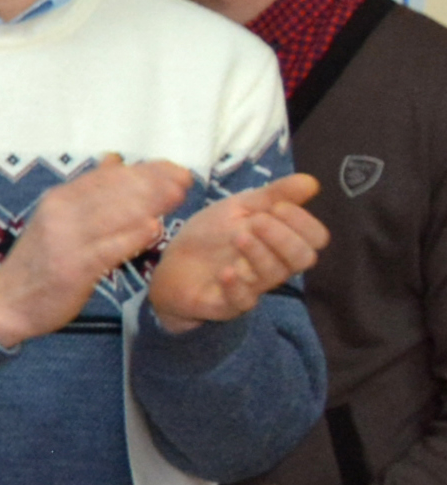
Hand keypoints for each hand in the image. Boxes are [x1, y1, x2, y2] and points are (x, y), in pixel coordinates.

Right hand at [0, 158, 191, 348]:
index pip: (106, 176)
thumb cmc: (39, 260)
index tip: (174, 167)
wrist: (6, 302)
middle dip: (153, 182)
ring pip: (113, 215)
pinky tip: (154, 229)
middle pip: (113, 191)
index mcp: (58, 199)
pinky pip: (107, 249)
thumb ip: (87, 190)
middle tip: (185, 179)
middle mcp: (60, 214)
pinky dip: (132, 237)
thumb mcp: (56, 217)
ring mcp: (65, 241)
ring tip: (178, 196)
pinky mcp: (72, 269)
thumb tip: (115, 160)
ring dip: (150, 203)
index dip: (144, 169)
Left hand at [149, 175, 328, 331]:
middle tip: (258, 222)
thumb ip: (273, 195)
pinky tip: (226, 271)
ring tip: (238, 237)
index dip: (304, 222)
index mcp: (281, 243)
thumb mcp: (239, 207)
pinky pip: (242, 300)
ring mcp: (252, 287)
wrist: (170, 263)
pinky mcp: (226, 303)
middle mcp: (273, 266)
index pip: (315, 238)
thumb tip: (311, 181)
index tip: (278, 206)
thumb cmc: (211, 235)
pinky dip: (237, 286)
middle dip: (284, 237)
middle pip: (303, 258)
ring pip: (274, 275)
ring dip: (259, 253)